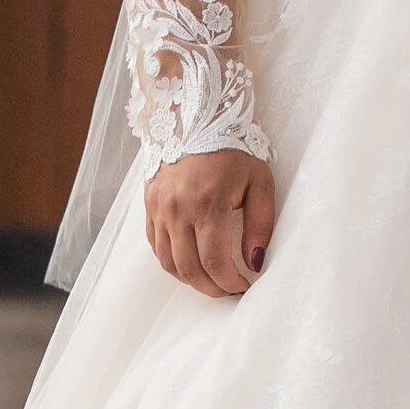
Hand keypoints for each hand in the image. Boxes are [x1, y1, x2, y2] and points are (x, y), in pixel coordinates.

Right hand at [144, 147, 275, 297]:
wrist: (195, 118)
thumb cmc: (234, 149)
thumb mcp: (260, 182)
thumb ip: (260, 225)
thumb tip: (255, 262)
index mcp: (208, 204)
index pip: (215, 263)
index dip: (230, 283)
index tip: (244, 286)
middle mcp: (177, 210)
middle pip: (189, 269)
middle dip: (211, 288)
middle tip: (229, 290)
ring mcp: (159, 209)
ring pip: (168, 262)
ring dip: (190, 279)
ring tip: (212, 281)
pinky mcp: (149, 206)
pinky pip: (155, 246)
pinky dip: (172, 262)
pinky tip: (191, 263)